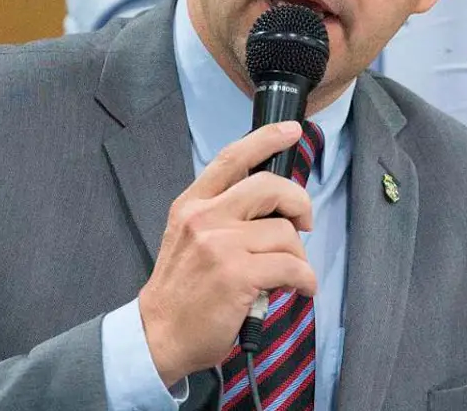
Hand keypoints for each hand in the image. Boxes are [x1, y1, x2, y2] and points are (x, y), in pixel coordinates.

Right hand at [138, 121, 316, 385]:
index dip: (265, 139)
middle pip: (269, 187)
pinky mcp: (238, 275)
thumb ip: (219, 214)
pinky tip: (302, 288)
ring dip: (299, 254)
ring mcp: (221, 246)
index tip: (290, 131)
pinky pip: (292, 266)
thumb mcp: (187, 237)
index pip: (231, 159)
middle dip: (298, 202)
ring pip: (285, 232)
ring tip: (293, 272)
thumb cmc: (182, 291)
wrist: (160, 335)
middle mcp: (204, 218)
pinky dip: (306, 279)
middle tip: (304, 222)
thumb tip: (270, 204)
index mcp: (192, 205)